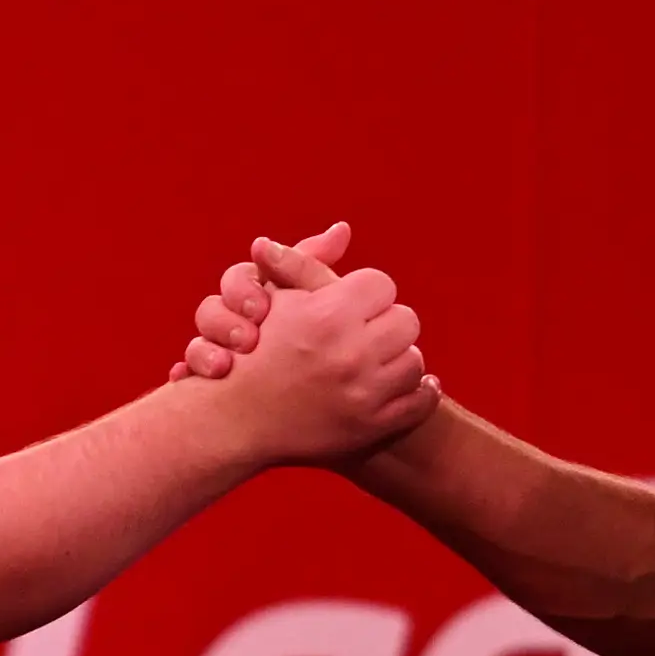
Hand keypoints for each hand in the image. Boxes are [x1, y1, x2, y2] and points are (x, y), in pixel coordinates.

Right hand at [169, 221, 349, 382]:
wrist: (301, 388)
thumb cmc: (306, 333)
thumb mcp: (314, 299)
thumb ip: (316, 267)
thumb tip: (342, 228)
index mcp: (253, 294)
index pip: (238, 279)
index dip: (244, 289)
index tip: (262, 308)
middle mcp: (230, 320)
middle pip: (209, 310)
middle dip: (224, 322)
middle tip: (248, 340)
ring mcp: (215, 351)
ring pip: (194, 343)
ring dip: (203, 352)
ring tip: (222, 367)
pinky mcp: (204, 382)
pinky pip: (184, 375)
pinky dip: (183, 376)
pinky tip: (185, 379)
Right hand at [204, 251, 436, 465]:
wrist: (236, 420)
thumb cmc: (252, 351)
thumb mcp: (274, 298)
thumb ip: (308, 260)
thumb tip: (343, 228)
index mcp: (328, 316)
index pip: (381, 285)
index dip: (366, 292)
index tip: (353, 304)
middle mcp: (350, 354)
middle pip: (406, 320)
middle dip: (386, 323)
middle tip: (368, 332)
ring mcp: (363, 394)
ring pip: (414, 361)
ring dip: (397, 358)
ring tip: (376, 360)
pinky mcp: (371, 427)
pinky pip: (419, 402)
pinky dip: (419, 392)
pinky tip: (408, 384)